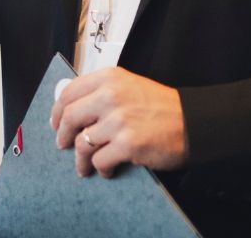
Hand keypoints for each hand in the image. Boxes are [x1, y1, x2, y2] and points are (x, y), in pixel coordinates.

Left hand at [49, 67, 187, 177]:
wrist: (194, 122)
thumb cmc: (163, 107)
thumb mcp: (130, 86)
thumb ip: (102, 93)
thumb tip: (71, 109)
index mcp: (109, 78)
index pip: (69, 92)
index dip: (57, 111)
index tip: (56, 123)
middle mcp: (110, 96)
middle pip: (69, 117)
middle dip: (63, 135)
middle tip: (63, 144)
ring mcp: (118, 121)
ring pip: (82, 142)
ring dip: (80, 158)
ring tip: (84, 166)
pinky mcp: (128, 144)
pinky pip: (100, 160)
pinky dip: (100, 168)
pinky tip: (106, 170)